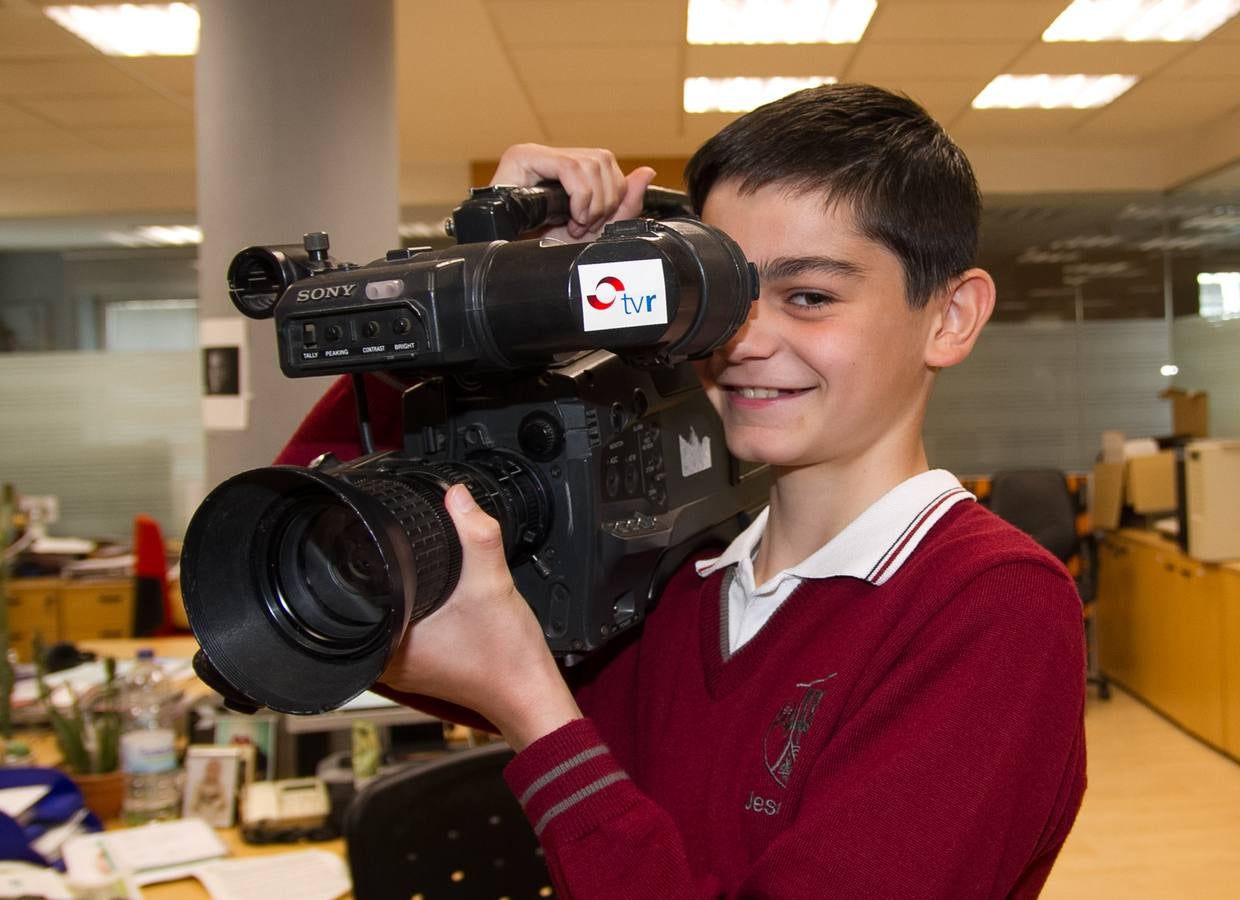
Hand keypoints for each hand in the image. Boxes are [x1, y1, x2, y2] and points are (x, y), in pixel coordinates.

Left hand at [379, 484, 580, 749]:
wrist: (530, 693)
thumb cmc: (507, 658)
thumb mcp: (492, 582)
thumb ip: (476, 534)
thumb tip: (457, 497)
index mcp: (388, 643)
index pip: (356, 591)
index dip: (369, 561)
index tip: (387, 546)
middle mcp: (386, 662)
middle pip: (370, 601)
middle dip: (390, 575)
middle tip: (416, 561)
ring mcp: (402, 668)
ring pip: (388, 616)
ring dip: (404, 595)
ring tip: (426, 579)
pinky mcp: (419, 668)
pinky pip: (404, 630)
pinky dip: (418, 612)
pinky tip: (437, 602)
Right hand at [491, 143, 657, 241]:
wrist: (513, 266)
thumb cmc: (545, 251)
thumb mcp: (595, 230)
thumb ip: (625, 205)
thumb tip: (647, 172)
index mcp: (567, 171)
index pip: (608, 165)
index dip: (614, 196)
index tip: (596, 225)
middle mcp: (551, 158)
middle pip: (603, 160)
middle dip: (604, 201)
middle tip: (584, 227)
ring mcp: (536, 155)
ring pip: (590, 162)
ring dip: (591, 203)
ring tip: (574, 225)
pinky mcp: (522, 157)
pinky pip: (568, 166)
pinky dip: (580, 196)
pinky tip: (570, 217)